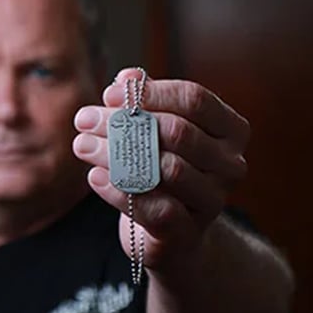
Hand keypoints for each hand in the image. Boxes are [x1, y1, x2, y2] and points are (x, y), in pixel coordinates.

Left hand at [72, 68, 249, 270]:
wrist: (174, 234)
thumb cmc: (162, 169)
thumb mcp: (156, 132)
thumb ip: (144, 103)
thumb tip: (127, 78)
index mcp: (230, 130)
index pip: (195, 99)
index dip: (151, 93)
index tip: (109, 94)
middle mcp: (230, 164)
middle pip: (178, 132)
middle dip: (124, 122)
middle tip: (84, 119)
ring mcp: (213, 200)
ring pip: (165, 168)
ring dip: (116, 154)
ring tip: (82, 145)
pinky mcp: (188, 233)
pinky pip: (154, 208)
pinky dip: (119, 190)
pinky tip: (94, 176)